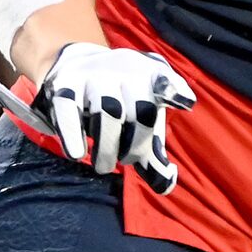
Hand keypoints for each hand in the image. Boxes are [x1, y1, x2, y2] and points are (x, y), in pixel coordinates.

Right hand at [38, 43, 196, 189]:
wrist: (76, 66)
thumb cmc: (121, 103)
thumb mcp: (141, 123)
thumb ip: (153, 155)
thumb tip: (165, 185)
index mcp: (151, 76)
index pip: (165, 81)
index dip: (174, 90)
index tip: (186, 103)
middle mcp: (126, 70)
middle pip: (140, 112)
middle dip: (135, 145)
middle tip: (125, 160)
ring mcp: (95, 74)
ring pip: (107, 112)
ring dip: (107, 148)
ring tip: (104, 166)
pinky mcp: (65, 83)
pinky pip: (69, 110)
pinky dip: (73, 135)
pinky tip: (76, 154)